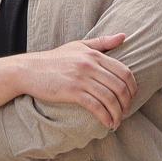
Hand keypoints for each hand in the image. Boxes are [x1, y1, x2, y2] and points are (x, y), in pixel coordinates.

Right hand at [14, 34, 135, 128]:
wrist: (29, 70)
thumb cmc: (55, 59)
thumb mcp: (79, 45)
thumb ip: (102, 42)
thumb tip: (124, 36)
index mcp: (94, 54)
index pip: (124, 72)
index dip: (132, 88)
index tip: (131, 98)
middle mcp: (90, 65)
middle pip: (120, 87)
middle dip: (127, 103)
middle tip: (125, 112)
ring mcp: (81, 78)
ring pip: (110, 98)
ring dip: (117, 114)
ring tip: (117, 122)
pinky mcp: (72, 91)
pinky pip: (96, 106)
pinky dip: (105, 117)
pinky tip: (107, 124)